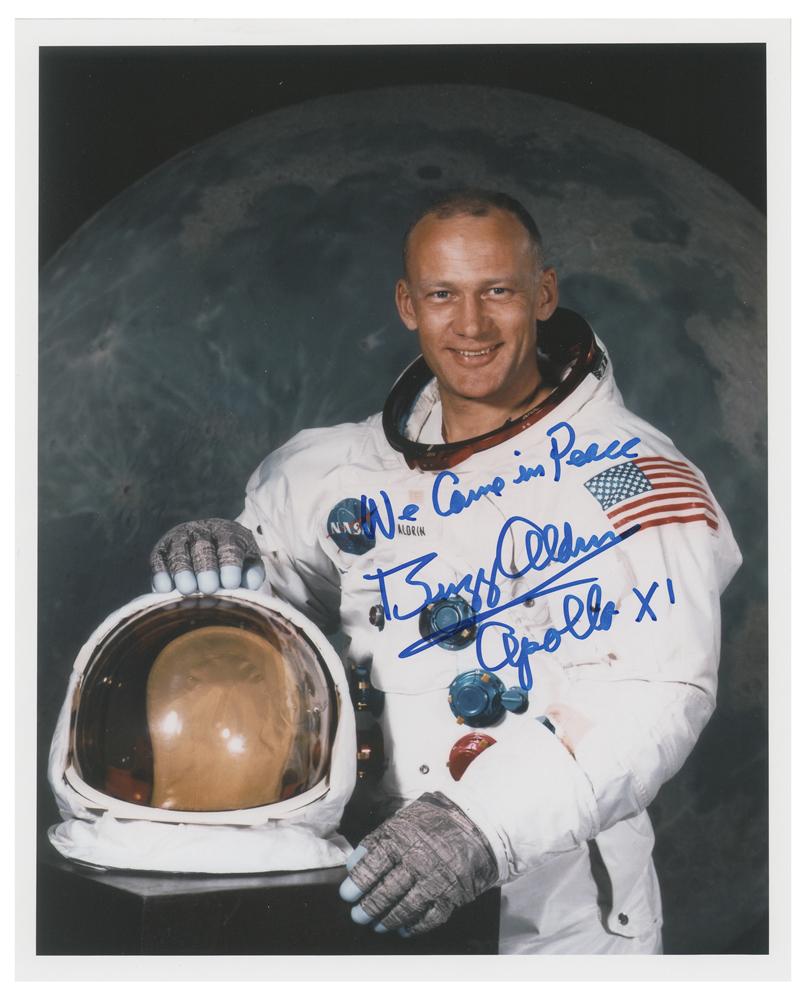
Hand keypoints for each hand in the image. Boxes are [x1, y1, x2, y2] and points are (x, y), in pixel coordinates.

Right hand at [150, 518, 265, 594]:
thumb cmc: (234, 561)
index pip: (230, 545)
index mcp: (228, 532)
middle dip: (206, 568)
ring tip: (187, 590)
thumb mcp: (248, 563)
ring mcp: (180, 537)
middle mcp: (202, 531)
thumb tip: (249, 584)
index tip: (231, 584)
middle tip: (209, 588)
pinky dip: (161, 573)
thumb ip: (252, 573)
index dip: (230, 564)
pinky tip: (164, 589)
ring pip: (179, 552)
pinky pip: (158, 559)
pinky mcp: (161, 548)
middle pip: (203, 547)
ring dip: (182, 572)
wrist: (210, 544)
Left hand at [338, 792, 497, 936]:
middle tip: (358, 915)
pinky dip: (414, 926)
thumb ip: (380, 839)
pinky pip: (430, 918)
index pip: (372, 865)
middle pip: (386, 891)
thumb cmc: (438, 819)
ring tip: (376, 925)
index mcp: (403, 838)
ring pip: (405, 908)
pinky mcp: (452, 895)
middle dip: (368, 907)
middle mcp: (418, 860)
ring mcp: (436, 880)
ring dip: (387, 920)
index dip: (357, 883)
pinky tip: (404, 928)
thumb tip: (355, 861)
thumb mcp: (405, 819)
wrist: (480, 823)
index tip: (347, 894)